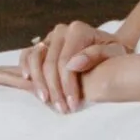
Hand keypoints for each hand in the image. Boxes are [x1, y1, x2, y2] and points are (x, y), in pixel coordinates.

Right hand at [0, 21, 125, 110]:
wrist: (109, 48)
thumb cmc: (114, 53)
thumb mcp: (114, 53)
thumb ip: (97, 55)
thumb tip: (73, 64)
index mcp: (78, 30)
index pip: (65, 62)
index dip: (67, 85)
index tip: (73, 104)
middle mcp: (61, 31)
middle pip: (49, 63)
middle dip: (54, 89)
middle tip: (62, 108)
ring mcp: (49, 38)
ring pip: (34, 58)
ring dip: (38, 82)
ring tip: (47, 100)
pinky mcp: (42, 45)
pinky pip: (27, 55)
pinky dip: (24, 67)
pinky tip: (28, 81)